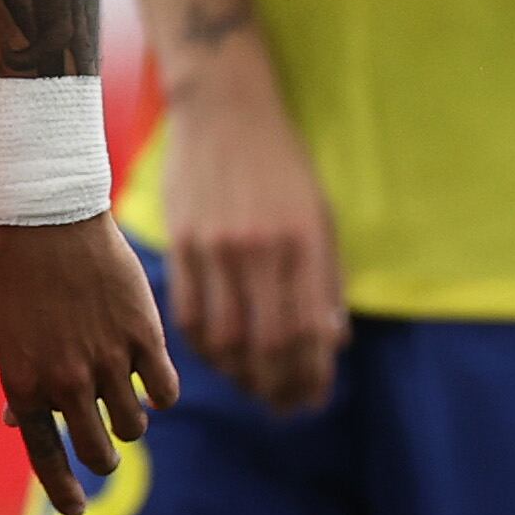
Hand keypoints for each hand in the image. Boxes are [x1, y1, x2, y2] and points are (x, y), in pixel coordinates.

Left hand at [0, 214, 178, 514]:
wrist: (53, 221)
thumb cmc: (24, 281)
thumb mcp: (8, 336)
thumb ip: (20, 385)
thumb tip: (16, 427)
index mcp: (25, 383)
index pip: (46, 457)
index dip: (63, 490)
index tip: (75, 510)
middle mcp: (65, 381)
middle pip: (99, 452)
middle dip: (104, 458)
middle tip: (106, 447)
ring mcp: (107, 360)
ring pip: (135, 427)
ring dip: (131, 421)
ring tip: (124, 396)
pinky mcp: (144, 337)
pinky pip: (164, 392)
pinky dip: (161, 394)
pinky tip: (152, 379)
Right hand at [158, 53, 343, 409]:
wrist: (224, 109)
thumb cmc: (280, 163)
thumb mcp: (319, 215)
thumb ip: (326, 280)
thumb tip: (332, 341)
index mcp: (301, 243)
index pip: (306, 332)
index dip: (310, 375)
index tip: (312, 397)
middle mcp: (259, 249)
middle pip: (265, 344)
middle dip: (277, 386)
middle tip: (284, 405)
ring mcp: (215, 247)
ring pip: (223, 338)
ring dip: (240, 374)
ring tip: (252, 386)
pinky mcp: (181, 242)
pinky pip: (188, 313)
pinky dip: (204, 346)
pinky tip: (218, 354)